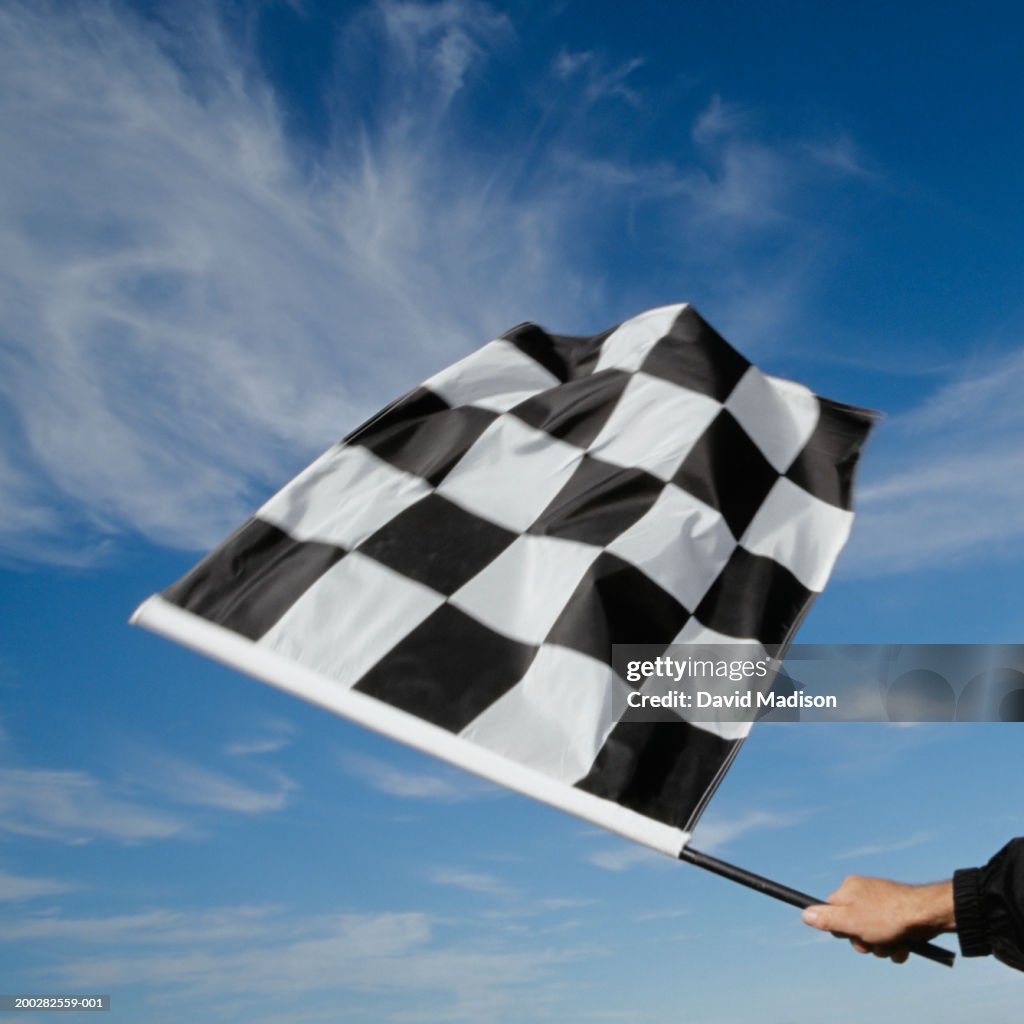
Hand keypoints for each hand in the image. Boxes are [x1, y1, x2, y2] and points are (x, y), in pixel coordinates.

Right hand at [802, 876, 954, 962]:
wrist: (928, 914)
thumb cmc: (887, 916)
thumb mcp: (851, 922)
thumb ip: (827, 919)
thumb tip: (804, 913)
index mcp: (849, 888)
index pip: (831, 912)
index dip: (841, 929)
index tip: (853, 933)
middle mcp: (863, 892)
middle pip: (853, 925)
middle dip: (865, 941)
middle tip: (874, 943)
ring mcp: (882, 902)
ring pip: (873, 933)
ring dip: (882, 946)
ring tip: (894, 944)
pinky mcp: (898, 913)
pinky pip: (889, 933)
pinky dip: (895, 943)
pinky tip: (904, 945)